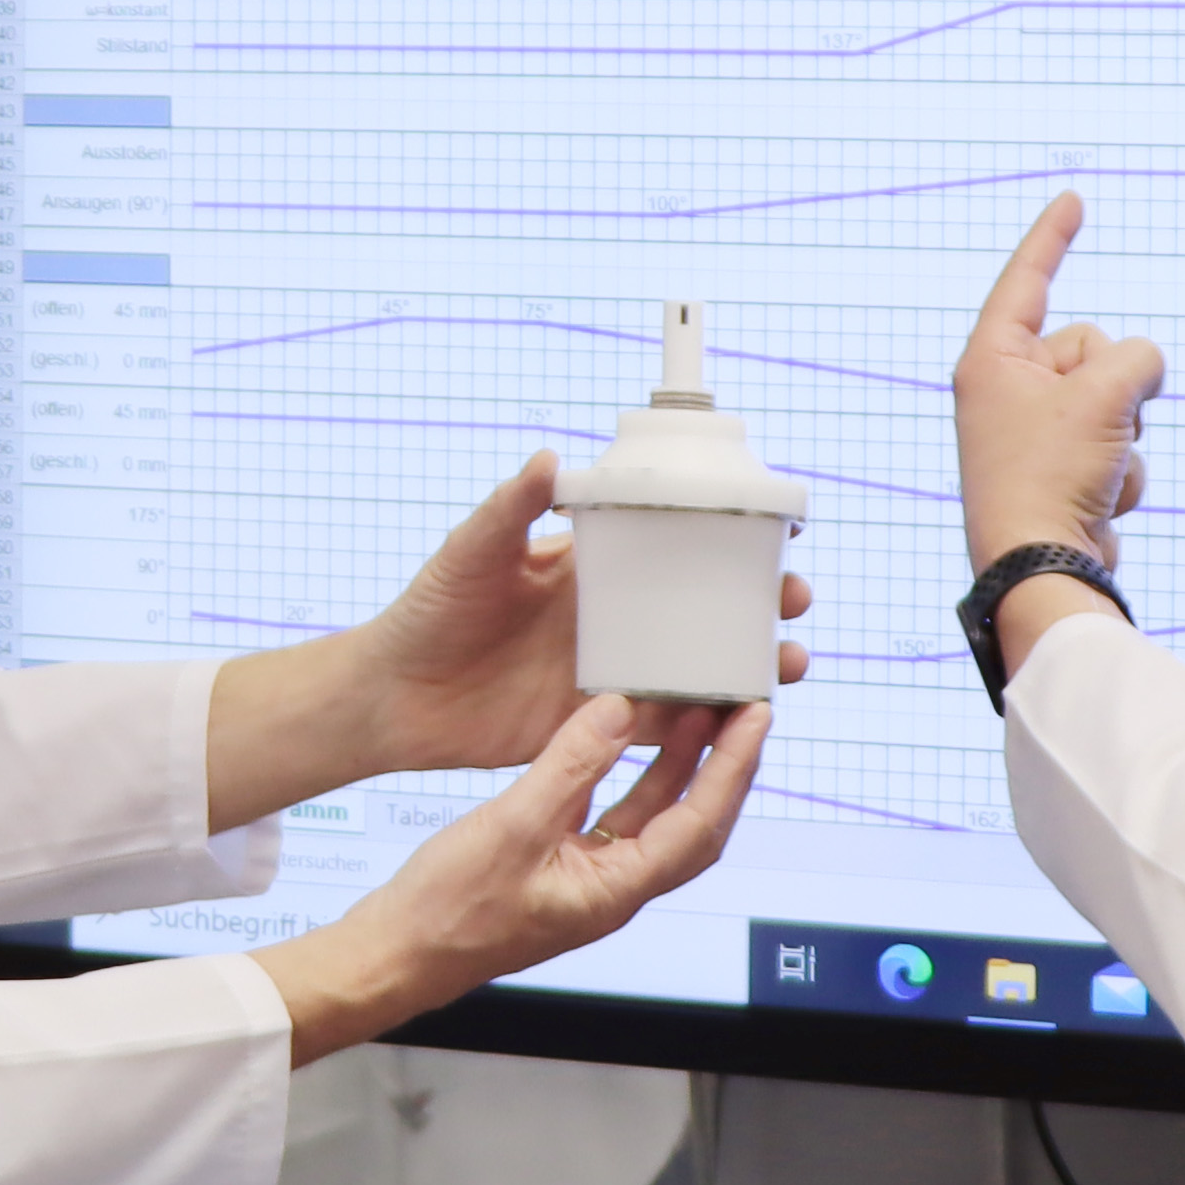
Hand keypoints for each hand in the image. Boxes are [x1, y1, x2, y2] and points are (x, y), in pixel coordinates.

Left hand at [209, 456, 805, 825]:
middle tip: (793, 601)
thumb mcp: (471, 553)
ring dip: (746, 666)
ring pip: (696, 668)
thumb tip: (548, 457)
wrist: (392, 697)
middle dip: (754, 606)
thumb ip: (510, 510)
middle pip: (701, 609)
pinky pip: (664, 725)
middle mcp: (610, 620)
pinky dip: (706, 723)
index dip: (724, 543)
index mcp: (589, 569)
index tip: (772, 538)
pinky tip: (743, 719)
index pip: (672, 548)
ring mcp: (608, 674)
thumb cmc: (428, 613)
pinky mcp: (597, 727)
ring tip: (787, 665)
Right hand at [255, 698, 770, 1062]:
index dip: (732, 768)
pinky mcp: (555, 867)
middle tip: (740, 707)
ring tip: (693, 709)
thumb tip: (619, 710)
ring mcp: (584, 880)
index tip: (756, 718)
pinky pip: (607, 814)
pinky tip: (617, 736)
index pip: (698, 822)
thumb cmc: (447, 911)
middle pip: (690, 822)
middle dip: (720, 765)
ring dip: (676, 765)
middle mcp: (612, 890)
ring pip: (650, 816)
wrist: (393, 955)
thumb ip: (570, 766)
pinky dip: (622, 774)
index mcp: (616, 892)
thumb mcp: (513, 827)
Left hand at [953, 194, 1160, 567]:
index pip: (1027, 279)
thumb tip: (1143, 372)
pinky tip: (1097, 500)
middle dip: (1114, 383)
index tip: (1072, 198)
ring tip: (1092, 470)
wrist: (1042, 566)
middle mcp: (1005, 389)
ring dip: (1122, 434)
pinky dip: (1119, 471)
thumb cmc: (1051, 475)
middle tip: (1096, 427)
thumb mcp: (1106, 393)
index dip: (1053, 236)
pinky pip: (1115, 445)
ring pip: (1114, 398)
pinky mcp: (1060, 470)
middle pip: (1091, 346)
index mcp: (991, 359)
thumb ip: (1138, 357)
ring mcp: (1033, 432)